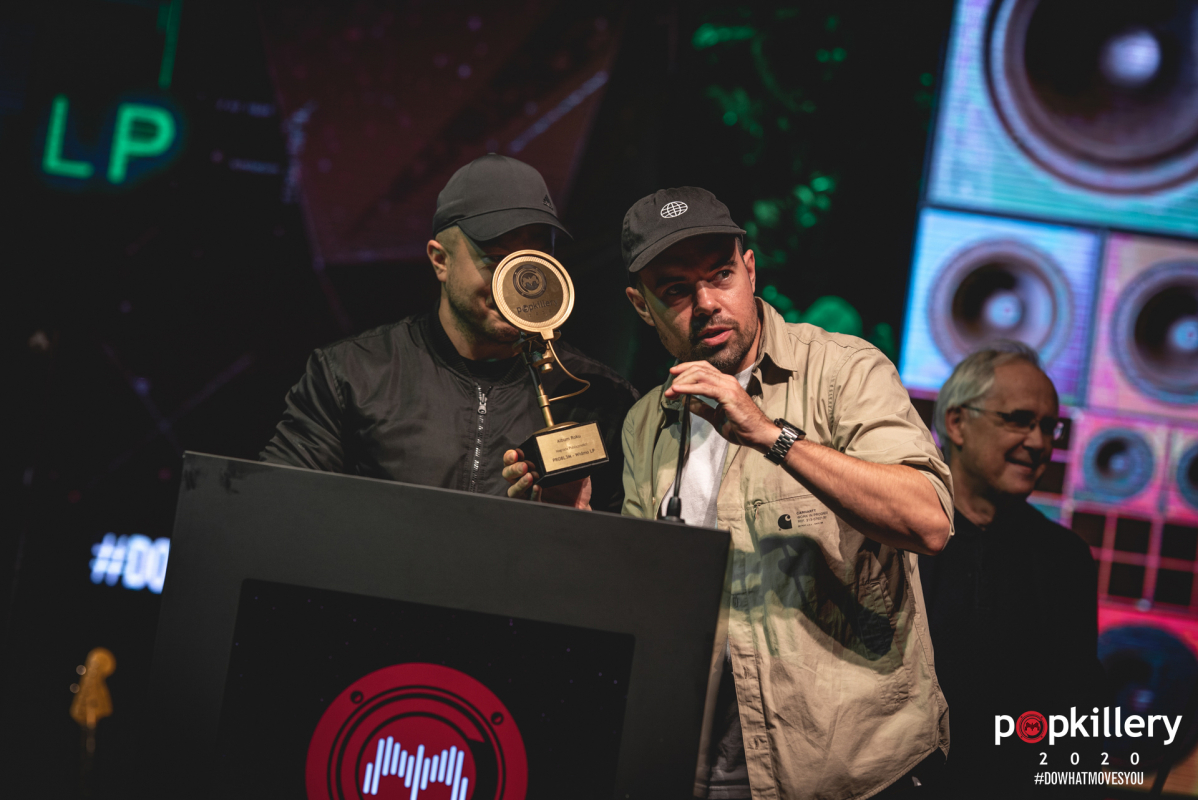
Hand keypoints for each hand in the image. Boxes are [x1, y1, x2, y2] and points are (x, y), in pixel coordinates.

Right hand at [501, 449, 591, 508]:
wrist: (583, 503)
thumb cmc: (575, 484)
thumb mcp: (573, 466)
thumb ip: (569, 454)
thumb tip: (571, 441)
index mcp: (531, 468)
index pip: (511, 462)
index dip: (509, 457)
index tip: (516, 453)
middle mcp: (527, 481)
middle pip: (508, 475)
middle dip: (513, 469)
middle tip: (524, 466)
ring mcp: (531, 495)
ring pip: (513, 491)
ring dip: (519, 483)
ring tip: (530, 477)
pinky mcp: (539, 506)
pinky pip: (531, 501)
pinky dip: (533, 494)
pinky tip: (537, 488)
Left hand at [664, 361, 779, 451]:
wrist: (759, 435)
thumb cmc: (741, 427)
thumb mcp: (715, 416)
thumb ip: (702, 408)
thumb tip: (686, 401)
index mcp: (725, 383)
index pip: (703, 368)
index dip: (687, 368)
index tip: (673, 374)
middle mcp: (727, 380)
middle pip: (700, 368)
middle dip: (681, 374)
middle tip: (668, 386)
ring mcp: (728, 386)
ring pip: (700, 375)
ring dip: (682, 381)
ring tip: (671, 390)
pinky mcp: (728, 395)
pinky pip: (704, 388)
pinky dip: (689, 388)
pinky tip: (678, 390)